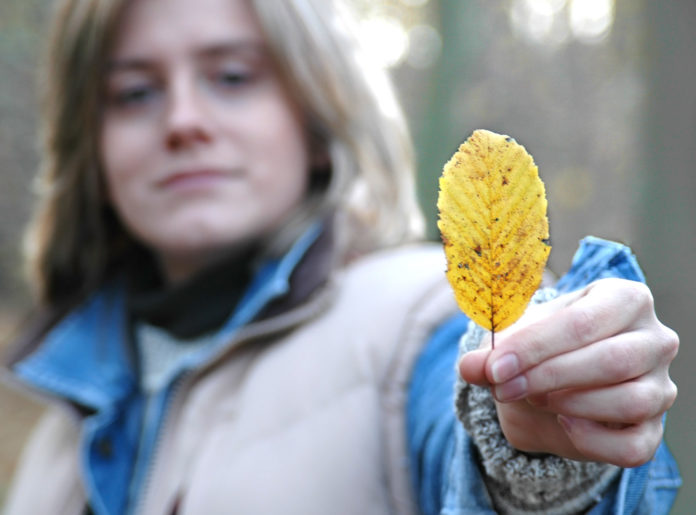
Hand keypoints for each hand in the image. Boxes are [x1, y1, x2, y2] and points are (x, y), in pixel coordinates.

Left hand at [458, 278, 678, 467]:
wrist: (550, 385)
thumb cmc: (540, 348)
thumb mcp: (514, 340)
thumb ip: (492, 352)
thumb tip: (470, 366)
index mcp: (623, 299)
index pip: (583, 322)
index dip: (535, 348)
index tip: (494, 368)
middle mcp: (654, 339)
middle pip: (612, 360)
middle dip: (547, 377)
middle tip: (503, 387)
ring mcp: (660, 385)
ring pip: (631, 401)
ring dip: (571, 405)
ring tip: (534, 398)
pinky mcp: (654, 428)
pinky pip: (634, 446)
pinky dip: (594, 441)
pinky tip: (564, 424)